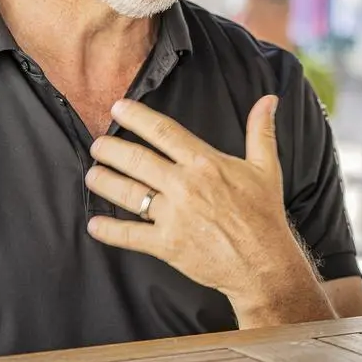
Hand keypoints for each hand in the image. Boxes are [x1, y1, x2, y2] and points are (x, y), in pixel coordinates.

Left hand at [83, 96, 323, 316]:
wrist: (263, 262)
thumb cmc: (264, 214)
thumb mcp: (266, 168)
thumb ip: (261, 131)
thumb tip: (269, 99)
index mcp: (205, 163)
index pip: (163, 131)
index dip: (136, 117)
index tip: (117, 108)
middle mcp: (185, 185)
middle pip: (137, 160)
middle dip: (111, 149)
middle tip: (98, 145)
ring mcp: (173, 216)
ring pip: (128, 193)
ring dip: (104, 182)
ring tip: (93, 175)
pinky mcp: (166, 244)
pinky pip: (130, 235)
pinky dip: (109, 230)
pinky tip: (95, 224)